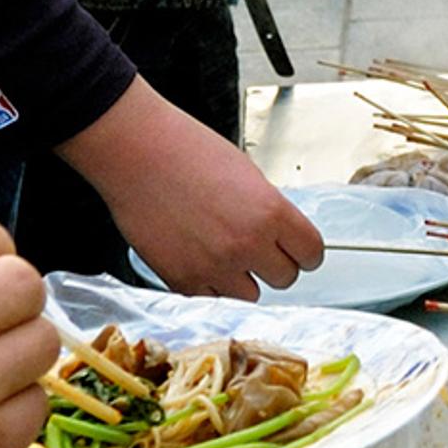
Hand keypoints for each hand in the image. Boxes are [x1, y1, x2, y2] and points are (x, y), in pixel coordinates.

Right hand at [52, 79, 324, 297]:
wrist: (135, 153)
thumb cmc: (186, 150)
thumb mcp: (247, 174)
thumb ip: (268, 210)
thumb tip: (280, 235)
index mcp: (270, 213)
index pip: (312, 254)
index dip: (304, 251)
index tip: (298, 250)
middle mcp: (246, 245)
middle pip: (285, 279)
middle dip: (274, 264)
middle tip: (257, 247)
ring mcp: (213, 267)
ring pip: (250, 294)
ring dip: (242, 277)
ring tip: (221, 249)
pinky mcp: (182, 281)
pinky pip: (212, 297)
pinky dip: (209, 282)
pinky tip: (197, 253)